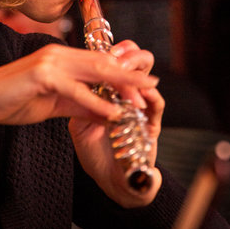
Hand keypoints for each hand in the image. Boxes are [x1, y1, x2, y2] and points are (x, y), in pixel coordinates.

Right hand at [0, 43, 158, 125]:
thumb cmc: (12, 100)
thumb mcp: (53, 104)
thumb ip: (79, 104)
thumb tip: (107, 110)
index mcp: (61, 58)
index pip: (99, 63)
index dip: (123, 74)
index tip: (143, 85)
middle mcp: (59, 54)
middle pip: (102, 64)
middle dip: (129, 76)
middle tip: (153, 86)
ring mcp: (50, 62)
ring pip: (94, 72)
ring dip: (121, 86)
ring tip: (142, 97)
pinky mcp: (41, 74)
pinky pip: (75, 90)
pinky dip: (97, 101)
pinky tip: (113, 111)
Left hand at [68, 40, 164, 207]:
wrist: (109, 182)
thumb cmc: (94, 154)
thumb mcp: (79, 123)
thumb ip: (79, 102)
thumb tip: (71, 79)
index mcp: (111, 93)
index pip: (115, 63)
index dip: (110, 52)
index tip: (97, 45)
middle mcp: (129, 97)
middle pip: (137, 63)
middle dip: (128, 55)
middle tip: (116, 55)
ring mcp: (142, 109)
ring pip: (149, 78)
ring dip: (139, 71)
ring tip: (126, 70)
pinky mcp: (152, 125)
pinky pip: (157, 105)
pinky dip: (150, 96)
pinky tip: (140, 92)